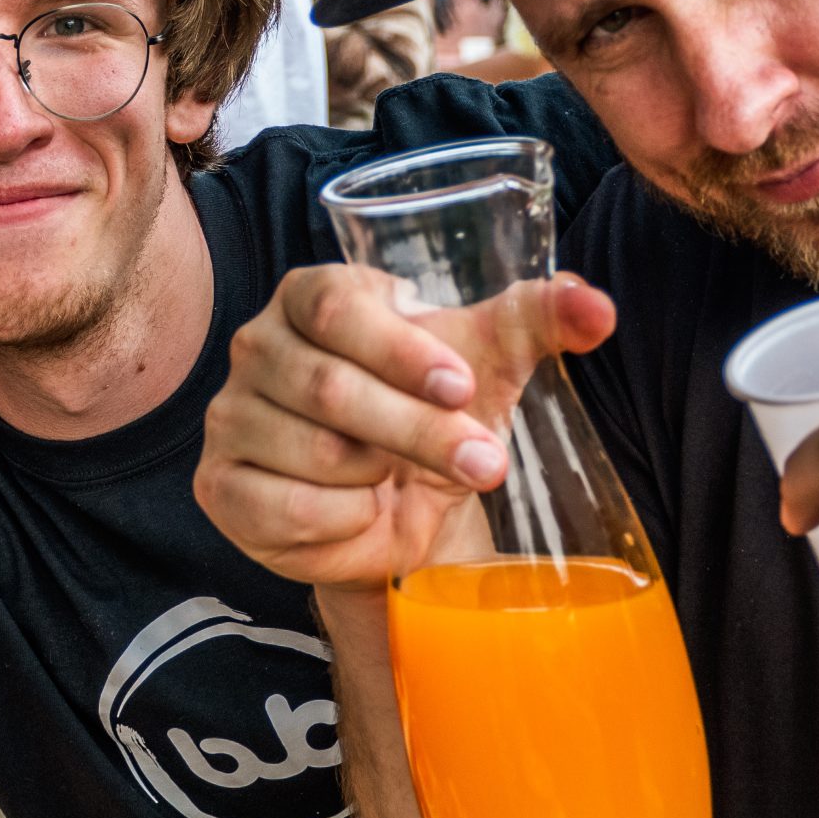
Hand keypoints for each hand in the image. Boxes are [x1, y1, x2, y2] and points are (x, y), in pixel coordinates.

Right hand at [193, 263, 615, 588]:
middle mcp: (256, 346)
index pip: (335, 308)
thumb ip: (543, 321)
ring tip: (409, 483)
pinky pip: (289, 508)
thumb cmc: (434, 410)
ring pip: (317, 454)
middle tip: (485, 463)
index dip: (400, 351)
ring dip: (388, 480)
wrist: (397, 503)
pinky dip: (347, 521)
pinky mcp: (220, 485)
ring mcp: (231, 416)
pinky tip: (366, 510)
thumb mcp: (490, 361)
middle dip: (419, 433)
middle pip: (329, 388)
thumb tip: (598, 307)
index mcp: (311, 295)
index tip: (463, 387)